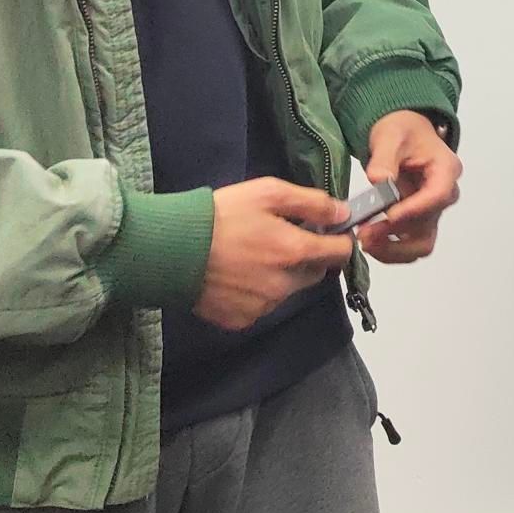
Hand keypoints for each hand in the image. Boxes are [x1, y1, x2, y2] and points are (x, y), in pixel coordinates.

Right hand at [194, 178, 355, 330]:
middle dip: (308, 257)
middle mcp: (284, 285)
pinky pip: (261, 306)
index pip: (340, 253)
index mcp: (295, 252)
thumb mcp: (269, 193)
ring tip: (253, 256)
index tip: (329, 232)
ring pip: (288, 290)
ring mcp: (263, 305)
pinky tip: (237, 275)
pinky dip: (257, 292)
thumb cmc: (220, 215)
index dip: (338, 240)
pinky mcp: (241, 319)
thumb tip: (344, 213)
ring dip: (282, 275)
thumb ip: (312, 203)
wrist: (169, 248)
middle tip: (283, 239)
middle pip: (315, 273)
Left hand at [357, 109, 461, 264]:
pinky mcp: (418, 221)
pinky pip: (409, 244)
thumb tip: (378, 180)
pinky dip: (390, 248)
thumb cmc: (401, 130)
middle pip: (429, 227)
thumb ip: (384, 158)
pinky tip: (369, 240)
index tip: (387, 216)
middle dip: (397, 236)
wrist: (402, 133)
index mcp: (445, 170)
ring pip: (421, 243)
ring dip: (394, 249)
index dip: (413, 210)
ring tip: (366, 242)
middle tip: (366, 235)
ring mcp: (431, 211)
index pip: (437, 196)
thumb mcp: (390, 136)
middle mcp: (444, 194)